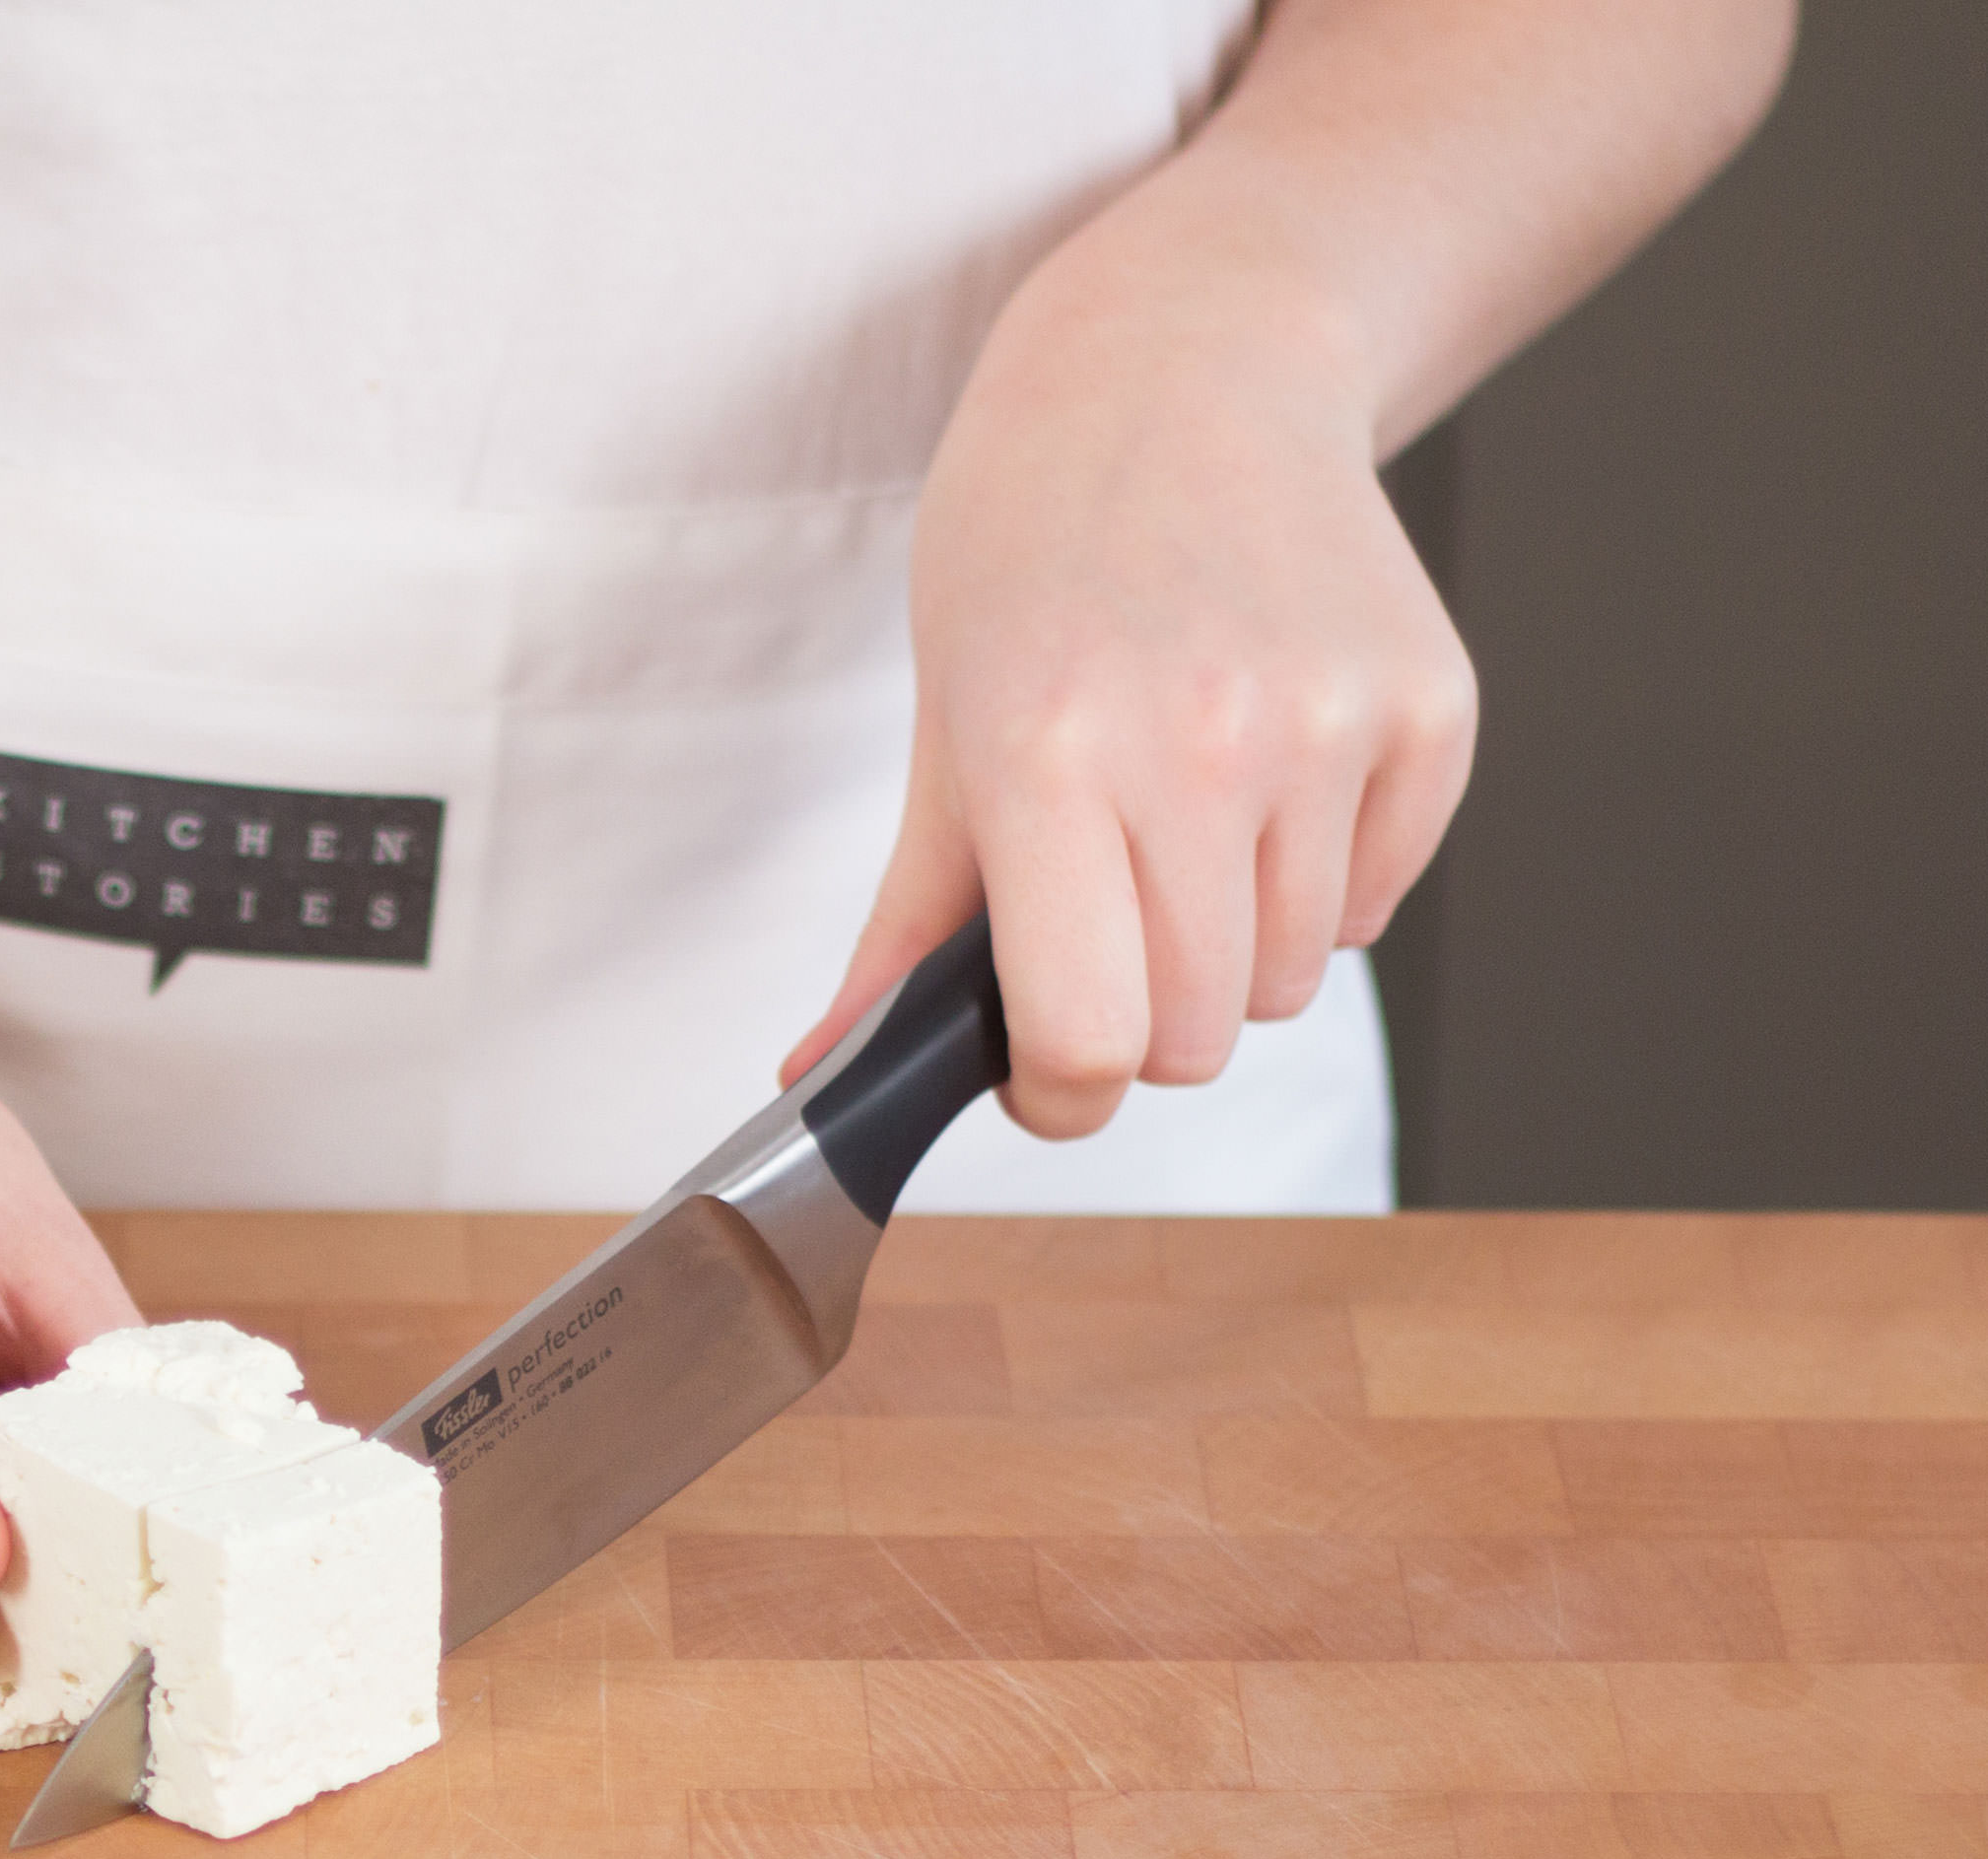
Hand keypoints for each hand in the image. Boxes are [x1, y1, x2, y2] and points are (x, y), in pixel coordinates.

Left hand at [783, 258, 1477, 1137]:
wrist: (1184, 363)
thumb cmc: (1033, 544)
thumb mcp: (942, 724)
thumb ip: (901, 931)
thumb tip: (823, 1089)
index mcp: (1049, 756)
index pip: (1086, 1040)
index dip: (1058, 1097)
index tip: (1041, 1072)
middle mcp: (1202, 743)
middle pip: (1196, 1039)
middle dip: (1141, 1020)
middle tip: (1105, 914)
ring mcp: (1330, 724)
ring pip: (1292, 985)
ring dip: (1233, 950)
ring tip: (1182, 816)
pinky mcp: (1432, 709)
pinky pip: (1375, 906)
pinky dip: (1320, 883)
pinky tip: (1265, 770)